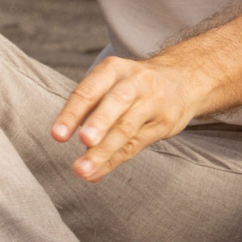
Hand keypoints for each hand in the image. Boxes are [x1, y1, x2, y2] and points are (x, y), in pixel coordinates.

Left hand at [51, 56, 209, 179]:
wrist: (183, 80)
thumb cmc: (134, 85)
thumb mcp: (111, 82)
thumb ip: (89, 107)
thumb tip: (61, 136)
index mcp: (115, 69)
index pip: (91, 89)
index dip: (73, 112)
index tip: (58, 135)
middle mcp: (136, 82)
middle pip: (117, 101)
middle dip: (100, 122)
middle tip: (84, 141)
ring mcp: (153, 102)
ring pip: (127, 128)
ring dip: (104, 151)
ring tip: (83, 170)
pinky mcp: (165, 122)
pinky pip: (137, 144)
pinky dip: (114, 160)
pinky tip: (98, 173)